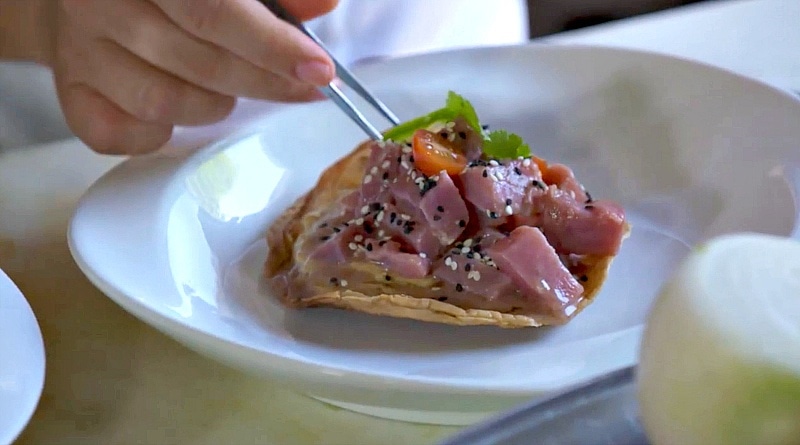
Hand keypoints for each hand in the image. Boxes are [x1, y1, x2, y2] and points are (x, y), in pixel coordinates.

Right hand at [47, 0, 337, 154]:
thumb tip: (323, 4)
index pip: (215, 9)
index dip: (272, 45)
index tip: (319, 70)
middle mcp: (99, 3)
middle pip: (198, 60)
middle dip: (264, 82)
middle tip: (302, 87)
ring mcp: (79, 50)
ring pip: (166, 102)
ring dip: (212, 104)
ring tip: (222, 86)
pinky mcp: (70, 94)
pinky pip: (124, 136)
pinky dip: (159, 133)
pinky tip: (173, 109)